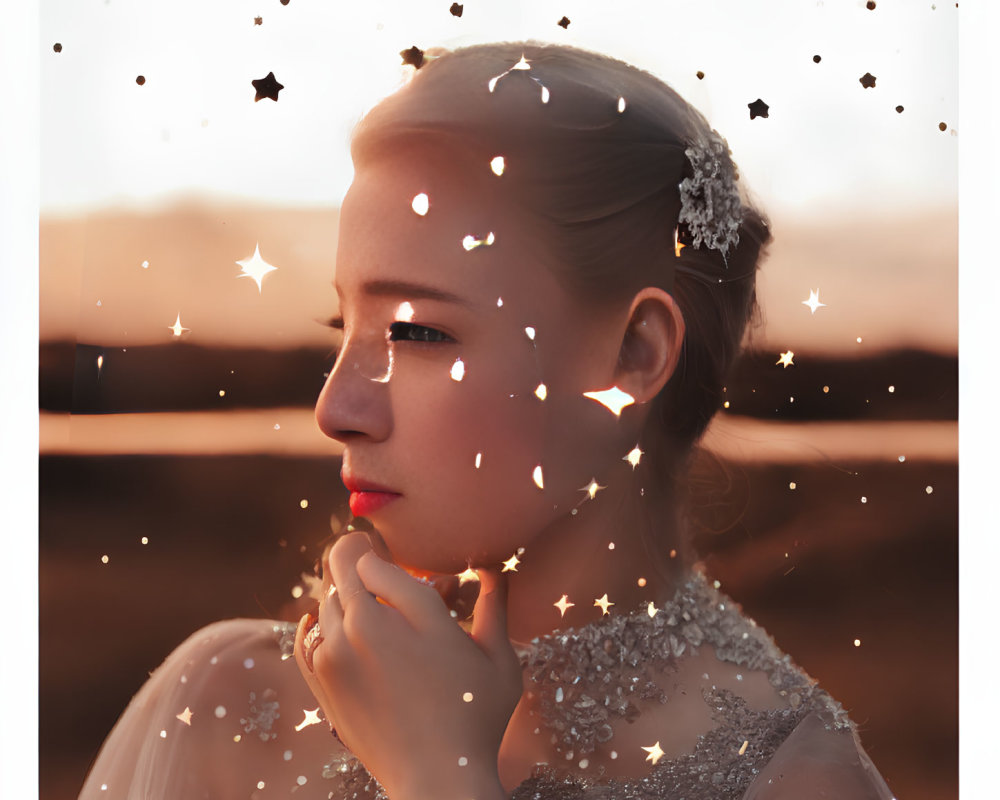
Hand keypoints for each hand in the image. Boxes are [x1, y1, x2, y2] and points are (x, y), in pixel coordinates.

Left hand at [294, 533, 520, 799]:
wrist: (437, 779)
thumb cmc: (476, 717)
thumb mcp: (498, 659)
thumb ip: (495, 605)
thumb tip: (496, 567)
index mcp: (410, 610)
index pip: (369, 557)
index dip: (378, 554)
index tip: (390, 560)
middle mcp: (363, 625)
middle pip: (340, 570)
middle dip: (356, 565)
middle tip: (372, 567)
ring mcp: (335, 655)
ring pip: (325, 602)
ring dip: (344, 600)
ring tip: (369, 611)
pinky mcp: (321, 684)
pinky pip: (307, 636)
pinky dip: (317, 625)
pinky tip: (330, 626)